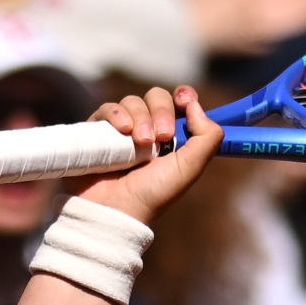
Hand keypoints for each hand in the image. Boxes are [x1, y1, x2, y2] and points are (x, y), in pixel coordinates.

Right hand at [73, 85, 221, 227]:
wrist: (115, 208)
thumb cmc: (152, 194)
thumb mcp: (189, 169)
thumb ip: (207, 137)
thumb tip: (196, 105)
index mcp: (171, 138)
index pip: (179, 102)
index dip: (183, 96)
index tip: (184, 101)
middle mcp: (147, 130)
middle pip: (157, 97)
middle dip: (162, 111)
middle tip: (161, 137)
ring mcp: (121, 130)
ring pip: (133, 101)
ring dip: (140, 117)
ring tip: (140, 142)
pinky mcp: (98, 131)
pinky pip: (108, 109)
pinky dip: (116, 114)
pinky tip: (122, 131)